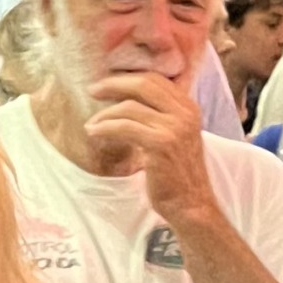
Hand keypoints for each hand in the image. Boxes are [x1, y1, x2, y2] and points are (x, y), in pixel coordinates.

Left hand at [86, 73, 218, 227]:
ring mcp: (174, 128)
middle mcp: (185, 114)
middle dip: (113, 84)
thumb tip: (128, 101)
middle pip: (143, 84)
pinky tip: (93, 133)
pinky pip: (124, 127)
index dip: (128, 78)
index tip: (108, 83)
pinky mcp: (160, 144)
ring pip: (130, 107)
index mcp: (189, 108)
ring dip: (104, 114)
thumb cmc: (178, 175)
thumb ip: (161, 117)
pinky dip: (104, 128)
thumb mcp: (176, 137)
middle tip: (93, 90)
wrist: (191, 204)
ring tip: (91, 124)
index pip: (155, 80)